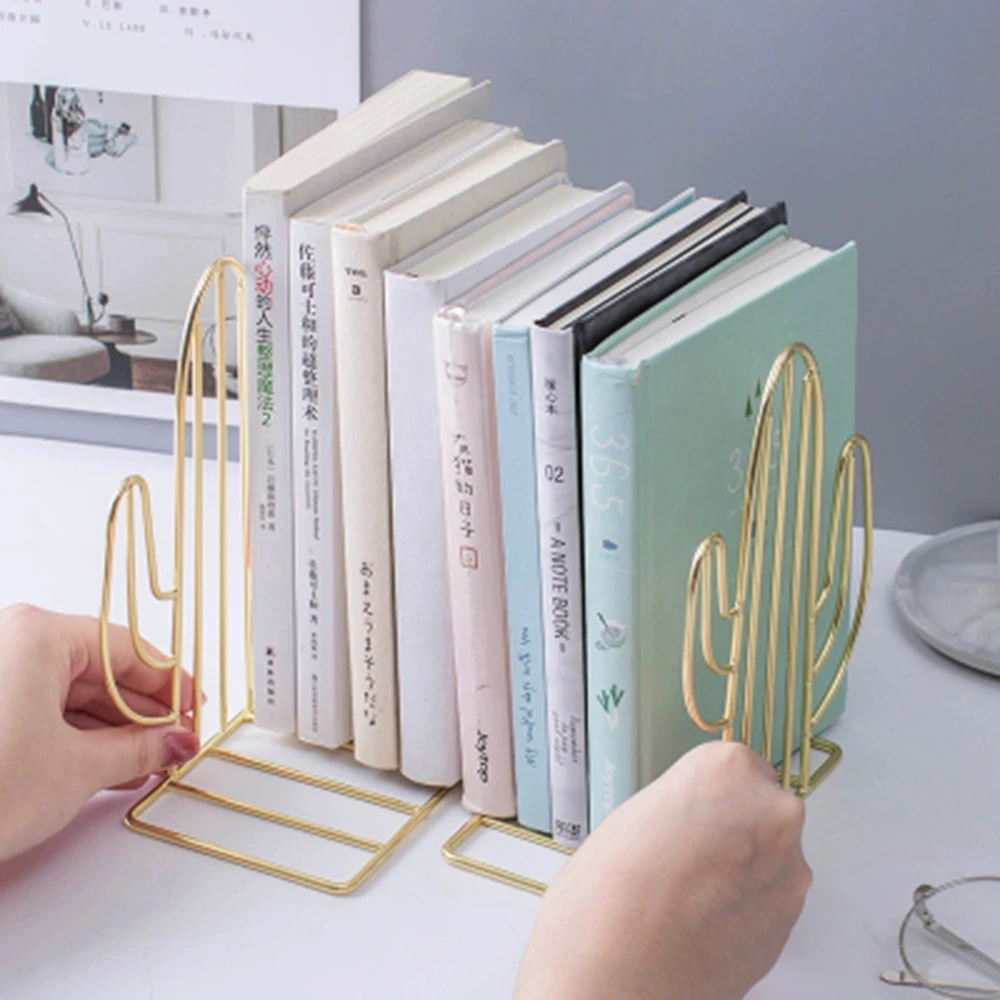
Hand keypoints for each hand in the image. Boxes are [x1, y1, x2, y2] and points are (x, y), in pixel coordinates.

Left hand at [0, 603, 199, 862]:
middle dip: (141, 712)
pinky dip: (75, 736)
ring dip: (111, 728)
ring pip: (69, 692)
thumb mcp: (80, 767)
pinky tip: (106, 764)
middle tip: (174, 740)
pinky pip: (41, 708)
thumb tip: (173, 741)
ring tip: (145, 761)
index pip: (128, 651)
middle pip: (99, 670)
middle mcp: (11, 641)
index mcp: (39, 634)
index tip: (193, 708)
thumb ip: (140, 748)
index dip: (170, 684)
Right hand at [515, 741, 810, 999]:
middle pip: (759, 805)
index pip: (733, 764)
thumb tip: (696, 820)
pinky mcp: (791, 924)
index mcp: (728, 770)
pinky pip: (770, 897)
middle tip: (682, 853)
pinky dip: (744, 904)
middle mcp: (772, 813)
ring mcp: (789, 872)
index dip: (705, 793)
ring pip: (768, 852)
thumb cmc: (607, 898)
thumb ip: (682, 806)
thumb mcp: (634, 815)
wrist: (616, 980)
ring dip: (740, 865)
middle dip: (730, 825)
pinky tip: (701, 920)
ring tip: (686, 894)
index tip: (686, 811)